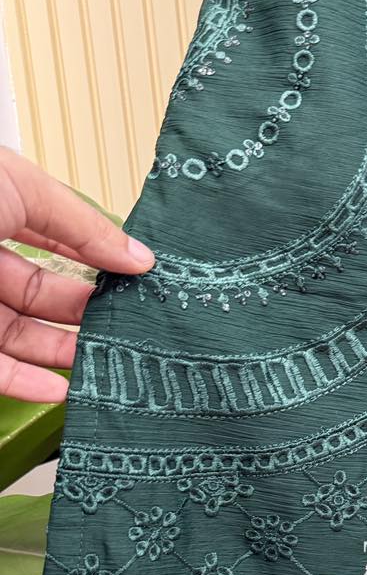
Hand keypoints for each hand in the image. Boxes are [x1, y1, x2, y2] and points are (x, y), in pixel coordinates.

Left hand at [0, 145, 154, 402]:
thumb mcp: (19, 188)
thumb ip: (83, 227)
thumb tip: (137, 256)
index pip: (54, 238)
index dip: (96, 256)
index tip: (138, 277)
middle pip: (41, 292)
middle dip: (87, 310)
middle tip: (133, 324)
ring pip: (21, 336)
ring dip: (64, 352)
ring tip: (106, 360)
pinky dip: (29, 383)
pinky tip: (61, 386)